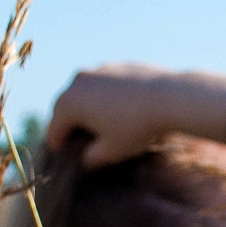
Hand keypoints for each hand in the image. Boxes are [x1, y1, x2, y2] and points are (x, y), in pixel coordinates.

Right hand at [46, 63, 181, 168]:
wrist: (170, 97)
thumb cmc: (137, 127)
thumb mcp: (111, 151)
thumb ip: (90, 159)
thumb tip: (84, 161)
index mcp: (68, 103)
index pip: (54, 131)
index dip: (58, 148)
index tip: (66, 159)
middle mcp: (77, 81)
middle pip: (66, 109)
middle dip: (72, 126)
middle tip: (83, 144)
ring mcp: (98, 69)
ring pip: (85, 93)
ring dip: (89, 109)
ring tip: (103, 126)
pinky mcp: (118, 65)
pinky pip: (105, 84)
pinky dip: (107, 96)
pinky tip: (122, 109)